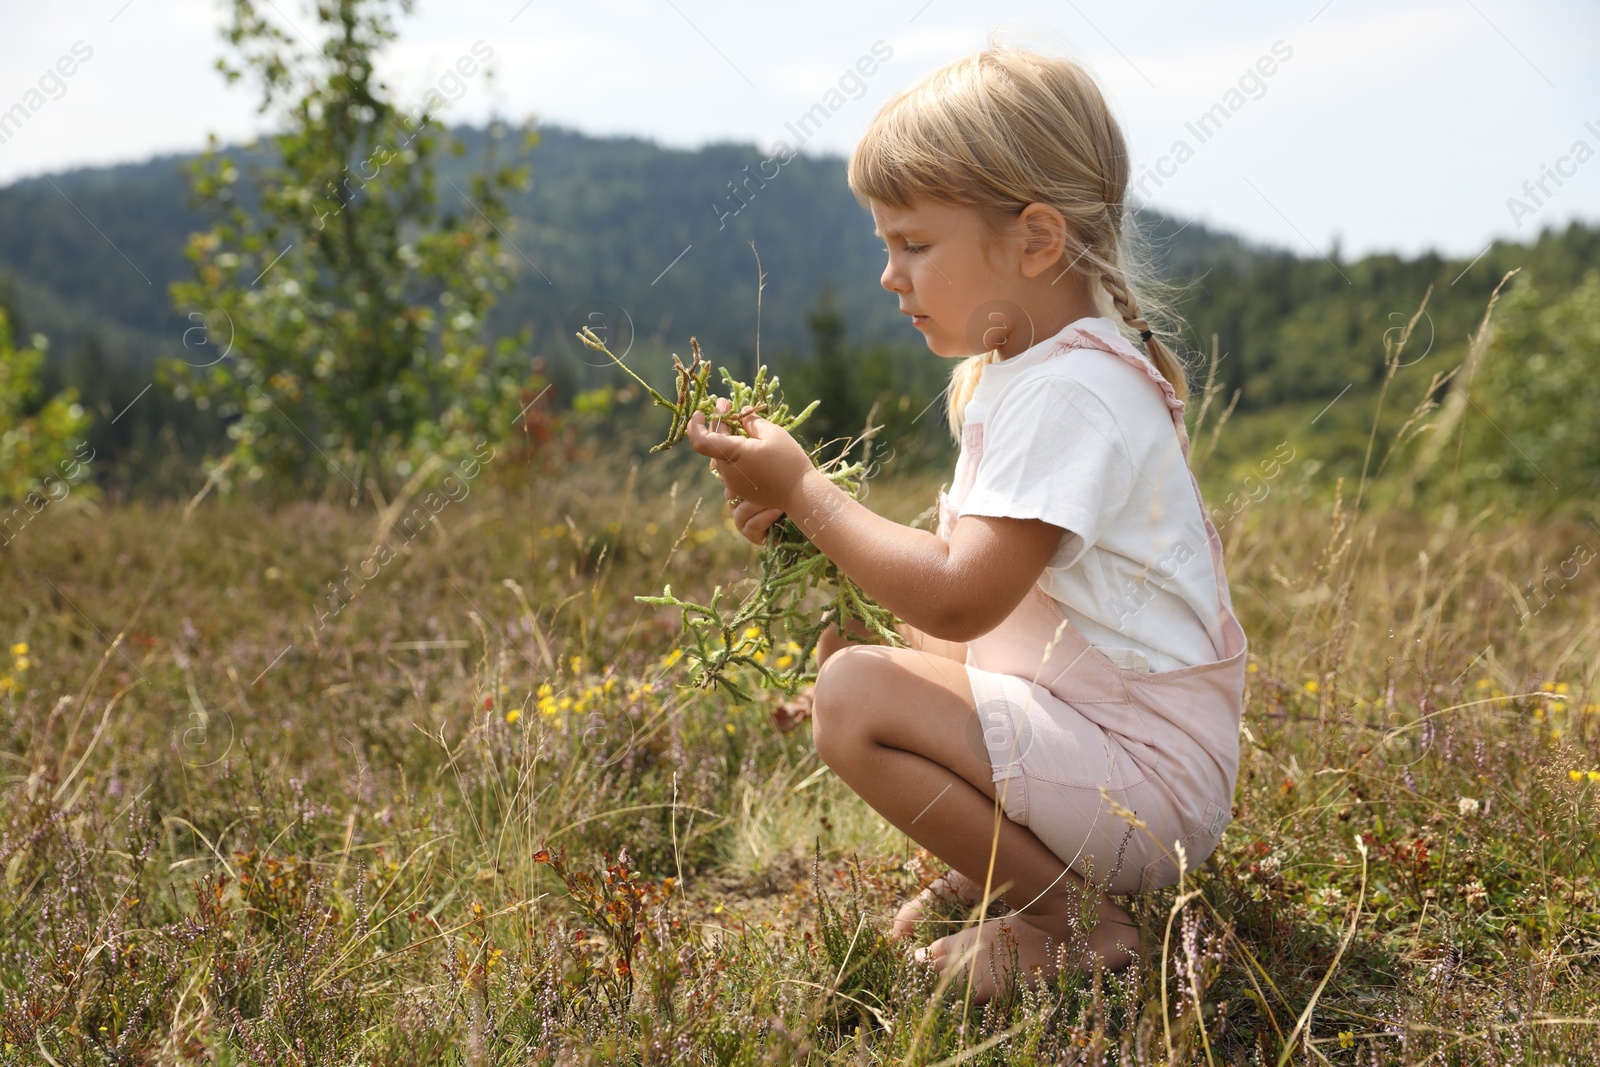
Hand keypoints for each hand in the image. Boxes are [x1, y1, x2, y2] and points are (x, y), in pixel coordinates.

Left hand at [686, 398, 814, 528]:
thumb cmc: (788, 461)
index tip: (700, 412)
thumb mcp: (772, 433)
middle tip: (726, 404)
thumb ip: (752, 421)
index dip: (695, 425)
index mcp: (732, 454)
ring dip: (726, 438)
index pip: (700, 441)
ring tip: (738, 423)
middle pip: (713, 444)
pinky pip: (730, 467)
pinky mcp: (740, 489)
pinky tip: (747, 443)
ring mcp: (732, 482)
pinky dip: (733, 453)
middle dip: (718, 423)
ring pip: (722, 455)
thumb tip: (742, 412)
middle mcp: (727, 470)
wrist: (800, 494)